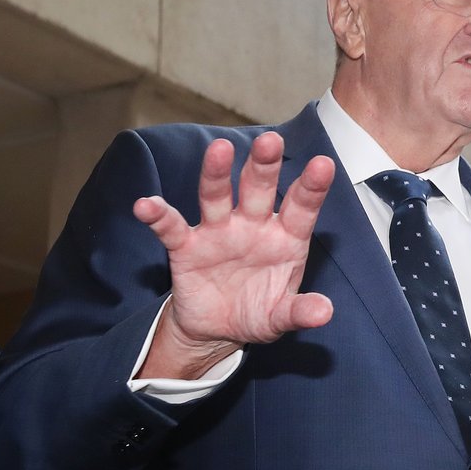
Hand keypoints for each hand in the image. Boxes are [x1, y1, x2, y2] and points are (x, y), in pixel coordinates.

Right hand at [133, 132, 335, 379]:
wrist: (219, 329)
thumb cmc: (259, 311)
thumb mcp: (282, 315)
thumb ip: (301, 311)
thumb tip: (324, 314)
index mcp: (285, 237)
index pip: (301, 208)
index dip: (311, 187)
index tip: (323, 164)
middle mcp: (253, 226)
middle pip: (259, 189)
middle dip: (264, 165)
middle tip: (270, 141)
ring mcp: (219, 232)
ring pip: (217, 196)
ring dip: (216, 173)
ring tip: (219, 148)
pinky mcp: (187, 247)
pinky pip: (172, 227)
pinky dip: (158, 215)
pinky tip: (146, 205)